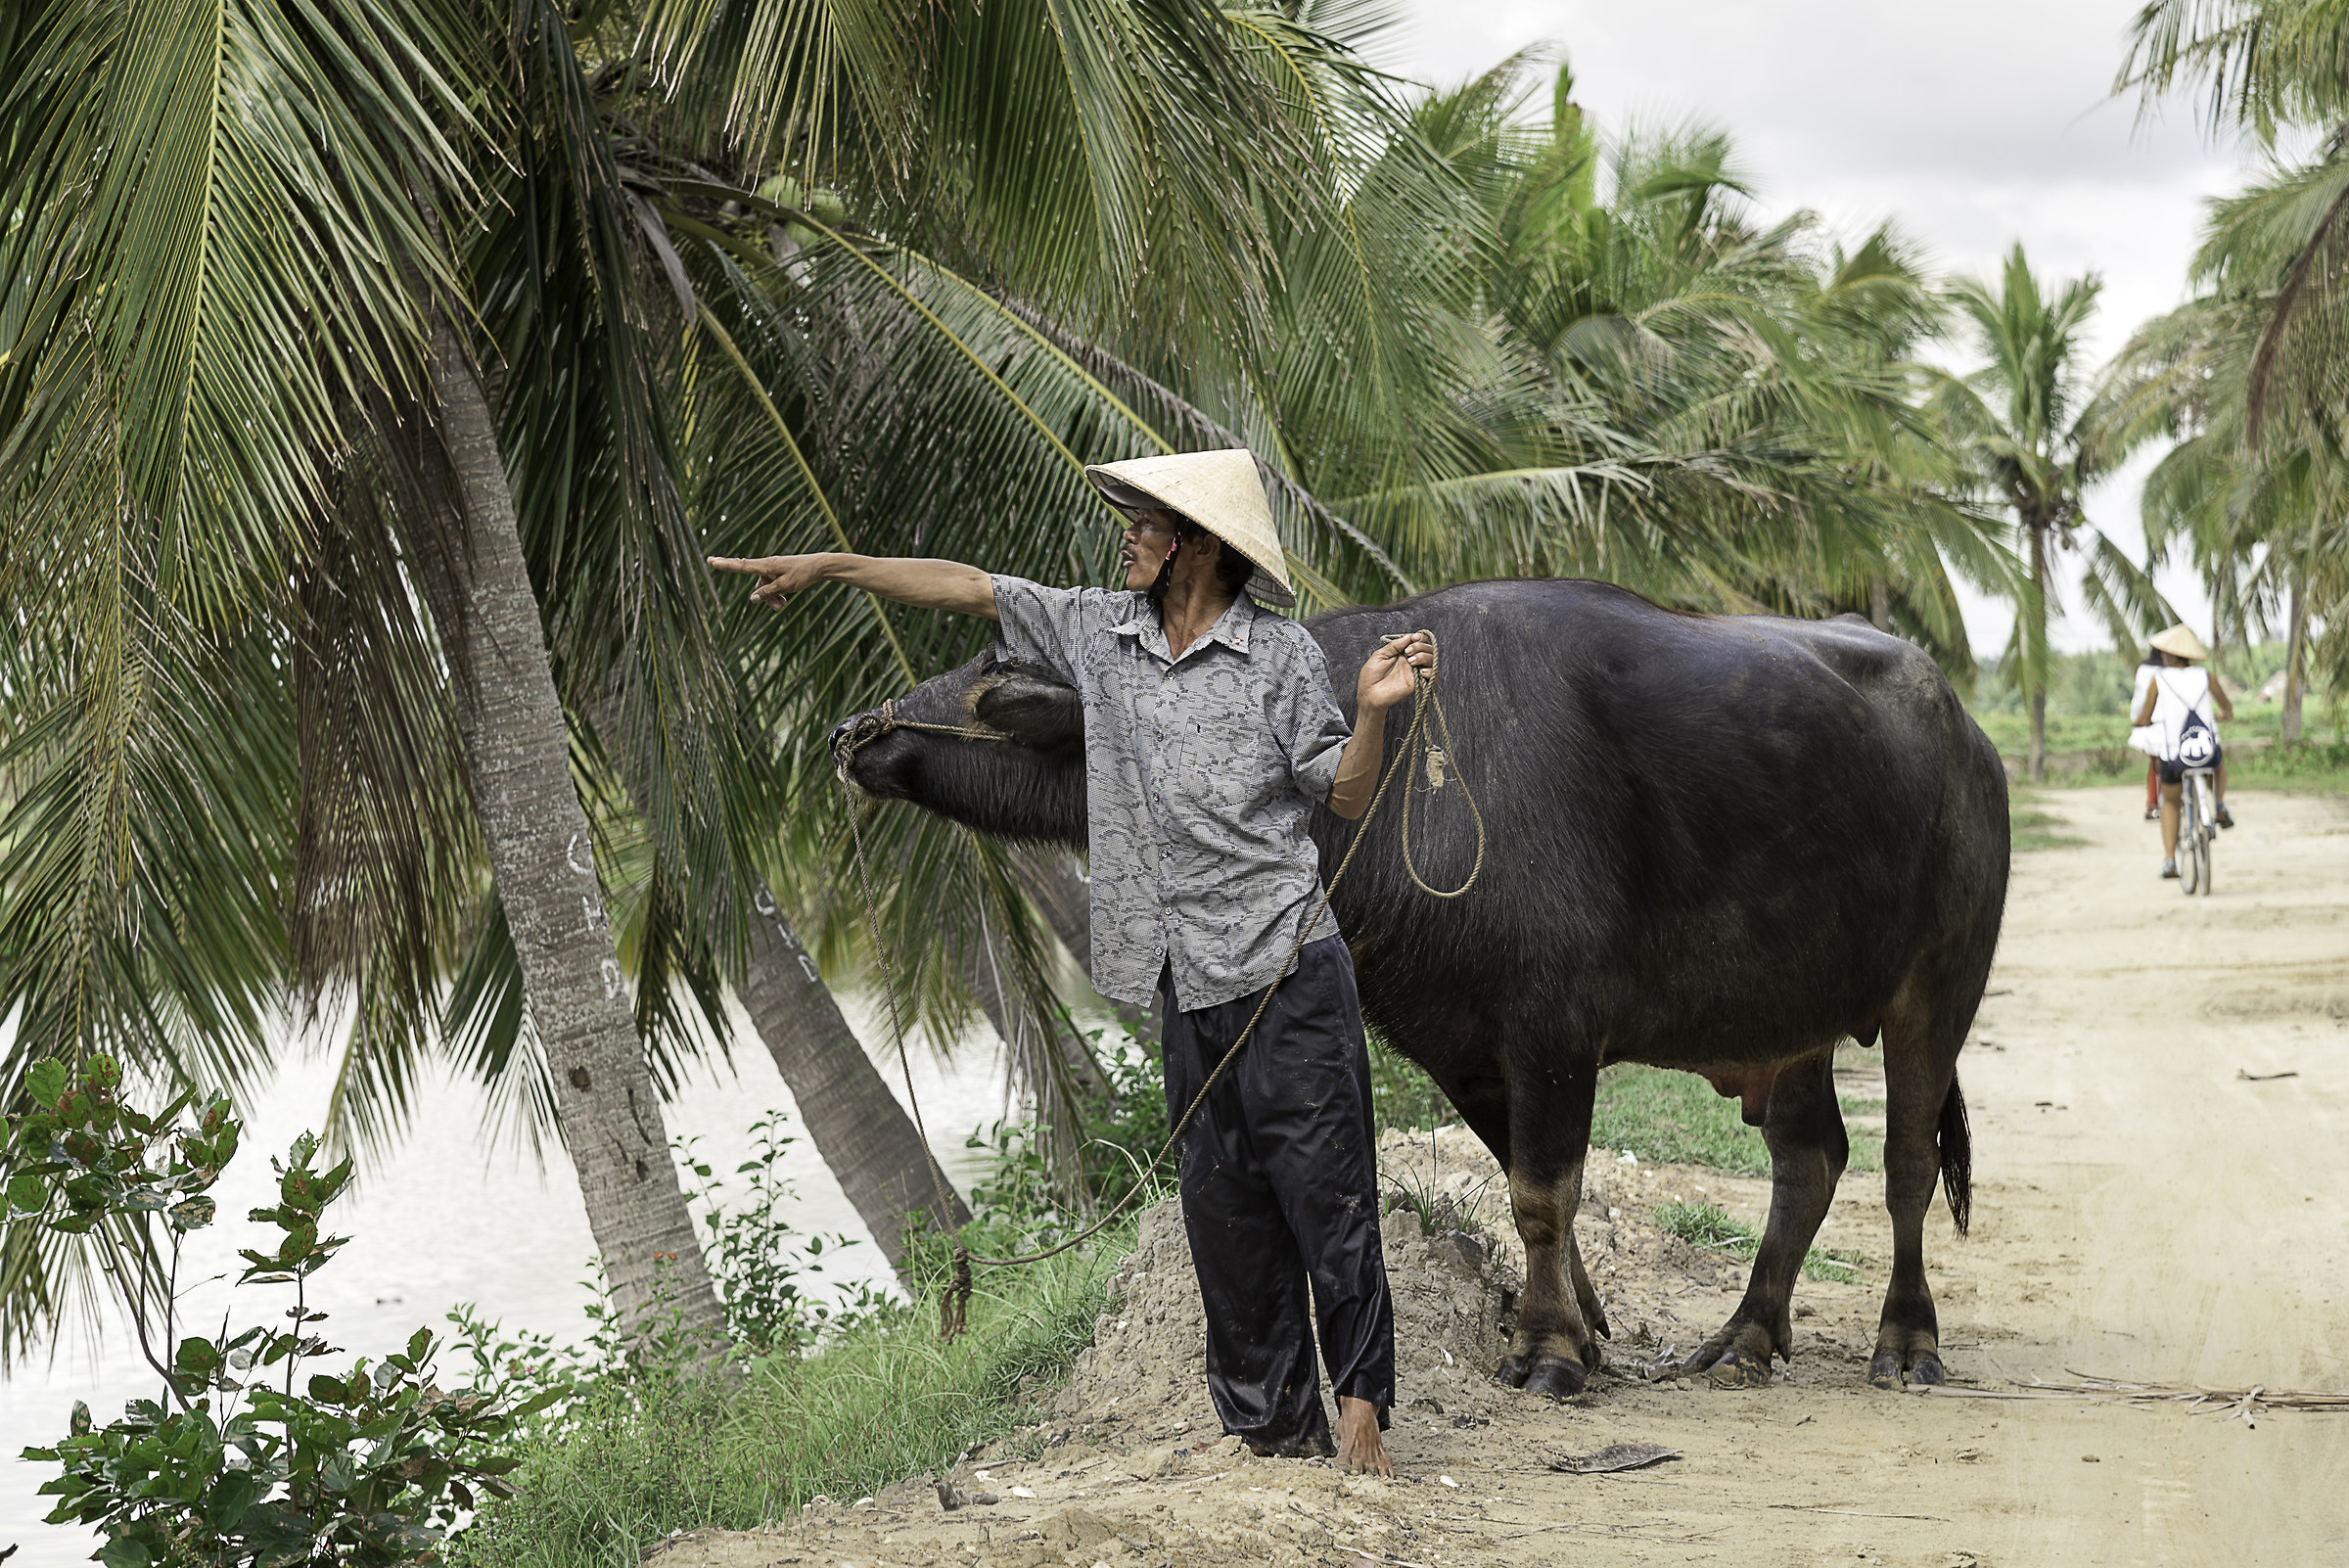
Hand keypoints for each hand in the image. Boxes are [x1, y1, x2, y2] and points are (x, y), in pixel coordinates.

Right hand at [708, 553, 831, 610]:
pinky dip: (776, 595)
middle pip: (752, 579)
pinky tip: (785, 601)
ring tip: (784, 605)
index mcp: (766, 565)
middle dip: (748, 584)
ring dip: (771, 599)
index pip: (741, 566)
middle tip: (730, 572)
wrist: (819, 567)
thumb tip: (752, 599)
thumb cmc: (803, 573)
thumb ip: (768, 592)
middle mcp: (767, 566)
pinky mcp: (779, 574)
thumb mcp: (785, 586)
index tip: (711, 560)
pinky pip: (772, 587)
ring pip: (764, 588)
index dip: (725, 565)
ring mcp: (772, 570)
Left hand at [1357, 632, 1431, 712]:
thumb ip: (1394, 646)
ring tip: (1412, 661)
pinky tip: (1421, 672)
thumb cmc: (1370, 676)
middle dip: (1421, 646)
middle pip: (1428, 649)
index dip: (1420, 638)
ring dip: (1425, 657)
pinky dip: (1431, 673)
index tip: (1413, 638)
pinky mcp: (1417, 684)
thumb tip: (1409, 637)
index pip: (1419, 642)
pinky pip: (1433, 678)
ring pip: (1432, 661)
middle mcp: (1411, 661)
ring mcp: (1414, 672)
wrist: (1368, 694)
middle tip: (1408, 652)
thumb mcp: (1380, 655)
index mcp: (1402, 653)